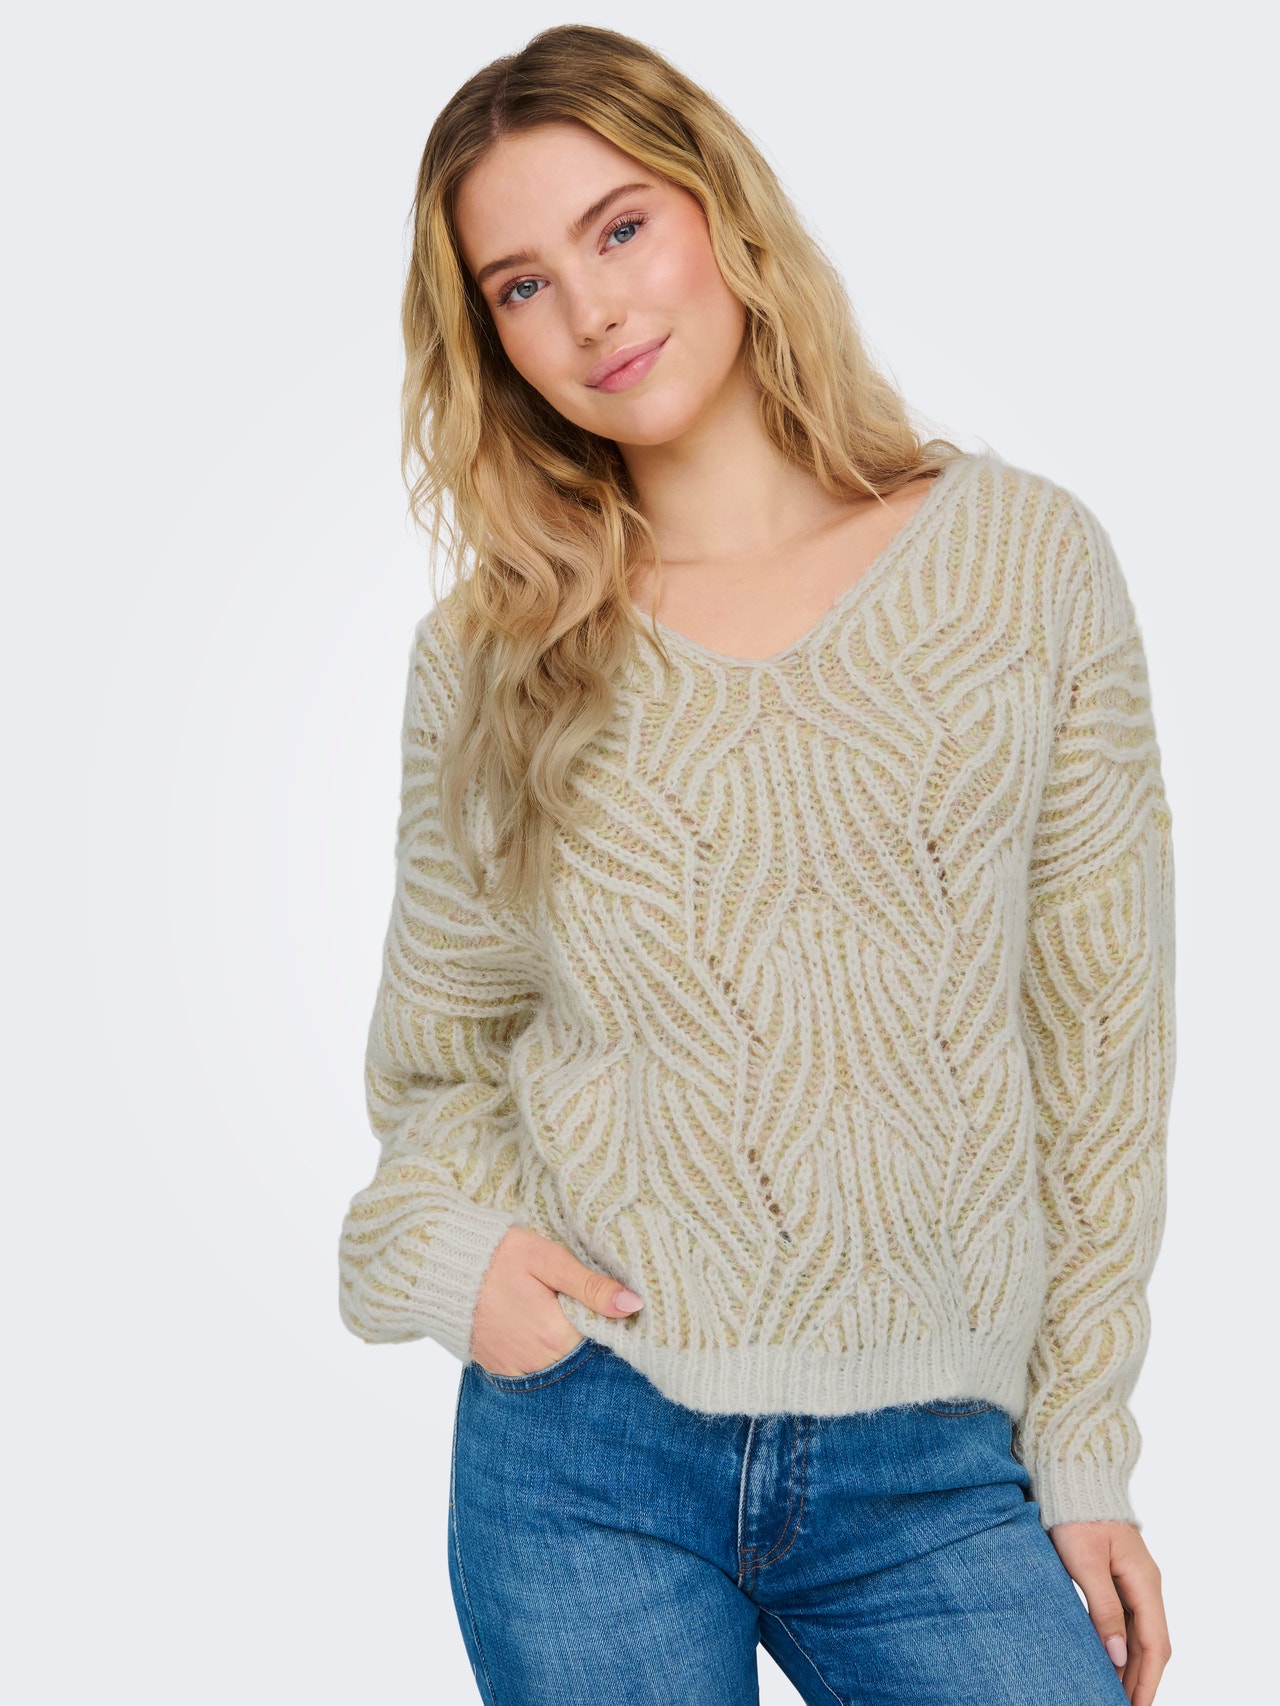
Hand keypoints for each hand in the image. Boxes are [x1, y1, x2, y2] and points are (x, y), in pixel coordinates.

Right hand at [469, 1224, 643, 1376]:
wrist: (442, 1266)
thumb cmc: (498, 1256)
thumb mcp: (548, 1260)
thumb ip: (591, 1286)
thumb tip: (634, 1305)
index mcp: (555, 1336)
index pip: (604, 1341)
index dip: (610, 1321)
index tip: (608, 1302)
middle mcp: (537, 1362)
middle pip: (581, 1356)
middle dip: (587, 1333)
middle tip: (575, 1301)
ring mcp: (516, 1370)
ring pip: (558, 1365)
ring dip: (563, 1344)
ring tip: (554, 1311)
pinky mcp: (500, 1369)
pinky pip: (533, 1369)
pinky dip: (541, 1352)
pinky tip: (535, 1324)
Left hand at [1049, 1520, 1170, 1705]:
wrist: (1073, 1475)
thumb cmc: (1076, 1515)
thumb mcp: (1086, 1563)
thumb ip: (1102, 1608)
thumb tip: (1117, 1654)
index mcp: (1144, 1582)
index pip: (1155, 1645)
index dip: (1147, 1680)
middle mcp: (1146, 1584)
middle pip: (1151, 1643)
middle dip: (1140, 1679)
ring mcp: (1134, 1580)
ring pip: (1139, 1633)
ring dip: (1130, 1664)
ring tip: (1115, 1691)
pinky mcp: (1118, 1576)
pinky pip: (1127, 1619)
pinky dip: (1121, 1644)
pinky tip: (1108, 1658)